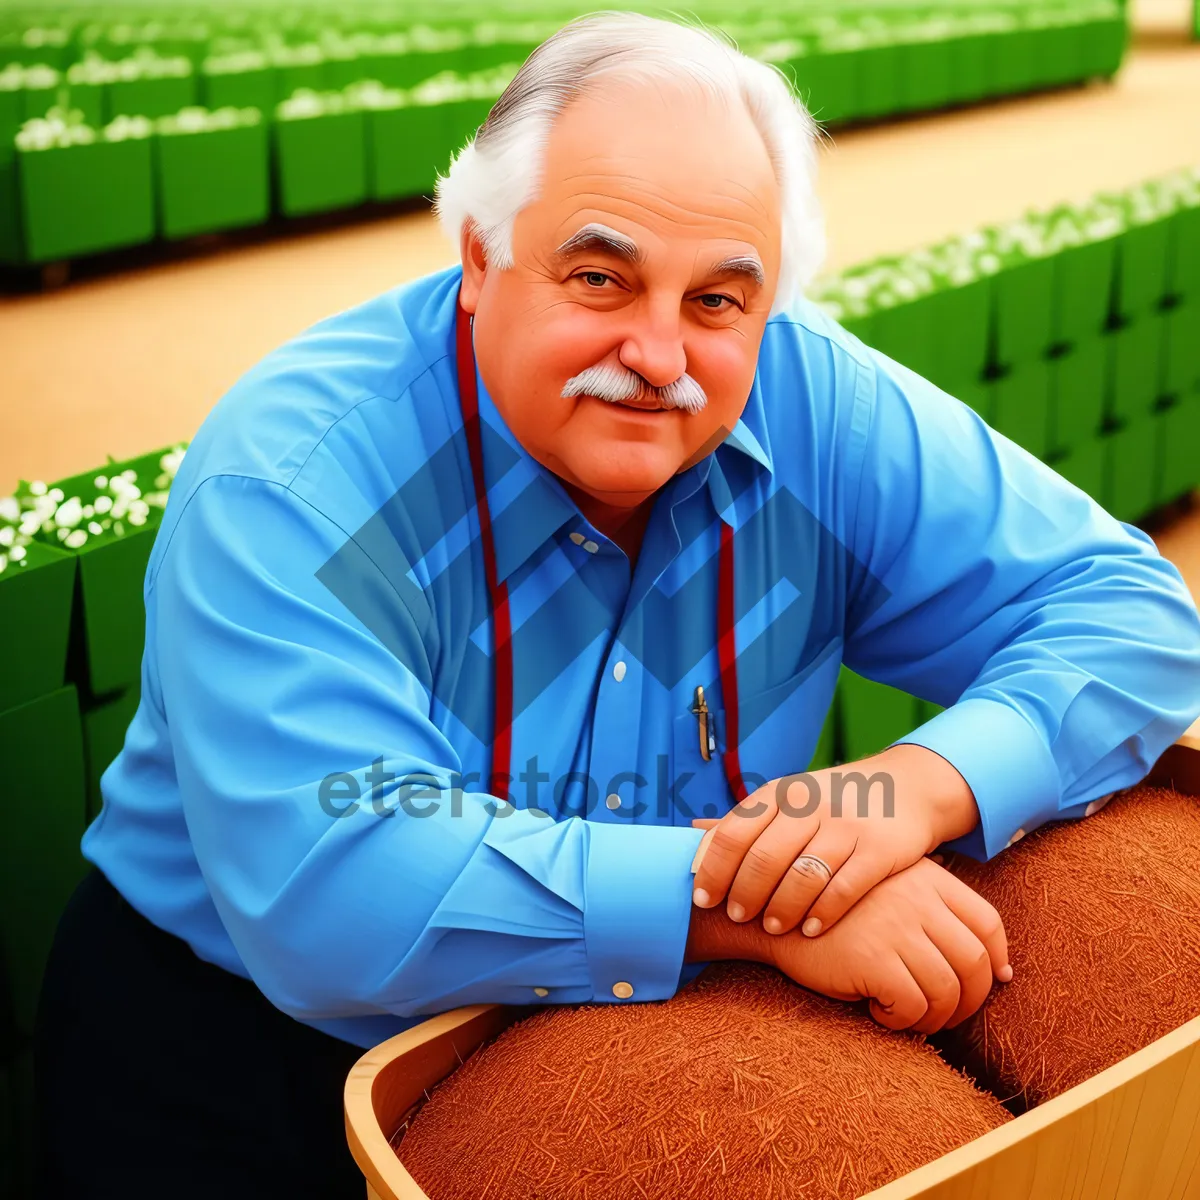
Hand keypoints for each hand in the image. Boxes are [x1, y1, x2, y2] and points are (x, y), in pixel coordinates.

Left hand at [691, 744, 978, 936]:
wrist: (906, 788)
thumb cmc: (832, 802)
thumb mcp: (789, 799)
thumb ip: (747, 820)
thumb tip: (690, 834)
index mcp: (781, 793)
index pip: (734, 832)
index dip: (713, 869)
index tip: (701, 899)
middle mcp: (811, 805)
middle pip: (764, 857)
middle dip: (745, 893)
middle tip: (737, 917)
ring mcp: (847, 825)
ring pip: (802, 875)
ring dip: (781, 908)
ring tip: (773, 929)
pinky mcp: (880, 848)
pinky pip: (845, 887)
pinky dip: (823, 913)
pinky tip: (811, 930)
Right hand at [770, 857, 1011, 1032]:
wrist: (770, 905)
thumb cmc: (829, 905)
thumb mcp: (884, 887)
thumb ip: (928, 906)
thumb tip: (989, 959)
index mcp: (926, 878)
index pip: (988, 921)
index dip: (997, 956)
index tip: (995, 980)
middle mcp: (918, 899)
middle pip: (975, 962)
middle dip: (970, 1000)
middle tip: (946, 1016)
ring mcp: (897, 927)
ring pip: (948, 991)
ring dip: (935, 1018)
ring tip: (909, 1019)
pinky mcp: (873, 958)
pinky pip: (912, 1007)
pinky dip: (902, 1022)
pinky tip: (878, 1014)